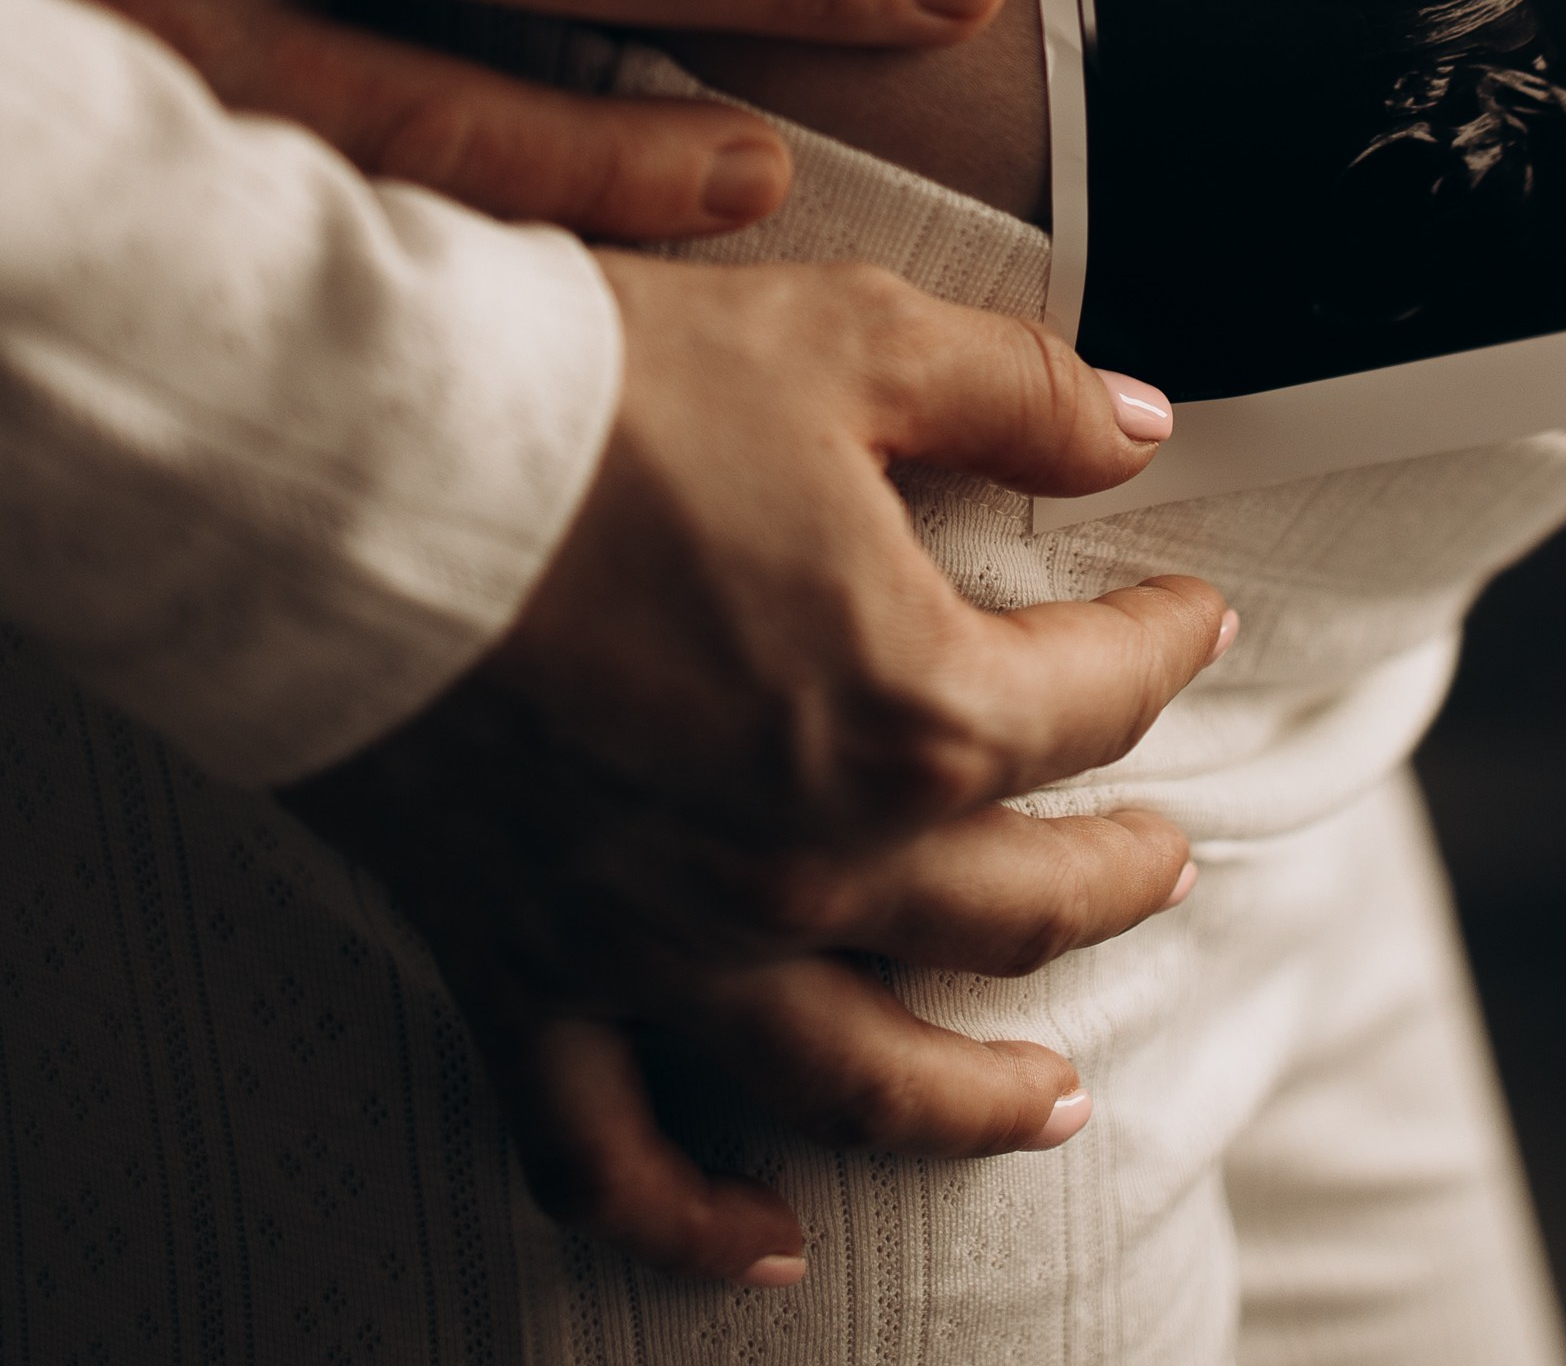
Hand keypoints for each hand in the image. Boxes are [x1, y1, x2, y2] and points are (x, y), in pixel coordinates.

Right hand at [289, 256, 1226, 1288]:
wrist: (348, 470)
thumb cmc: (602, 395)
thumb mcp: (848, 339)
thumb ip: (1015, 394)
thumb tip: (1138, 426)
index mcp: (907, 706)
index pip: (1093, 701)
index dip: (1165, 650)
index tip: (1194, 620)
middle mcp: (805, 860)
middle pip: (1014, 904)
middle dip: (1115, 881)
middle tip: (1167, 863)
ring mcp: (663, 941)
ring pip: (860, 1073)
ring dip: (975, 1103)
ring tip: (1059, 1107)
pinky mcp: (525, 970)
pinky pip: (610, 1151)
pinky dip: (692, 1218)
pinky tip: (769, 1249)